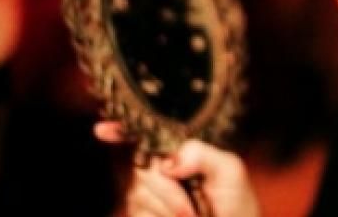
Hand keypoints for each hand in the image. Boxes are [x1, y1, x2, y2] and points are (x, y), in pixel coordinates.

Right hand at [94, 122, 259, 216]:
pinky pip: (137, 214)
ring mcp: (145, 195)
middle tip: (191, 210)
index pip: (144, 133)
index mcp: (178, 150)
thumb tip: (169, 161)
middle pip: (141, 166)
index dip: (120, 129)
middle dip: (167, 190)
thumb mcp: (229, 170)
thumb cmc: (235, 201)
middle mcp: (158, 168)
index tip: (102, 130)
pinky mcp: (140, 216)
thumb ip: (203, 154)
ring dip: (168, 209)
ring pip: (138, 193)